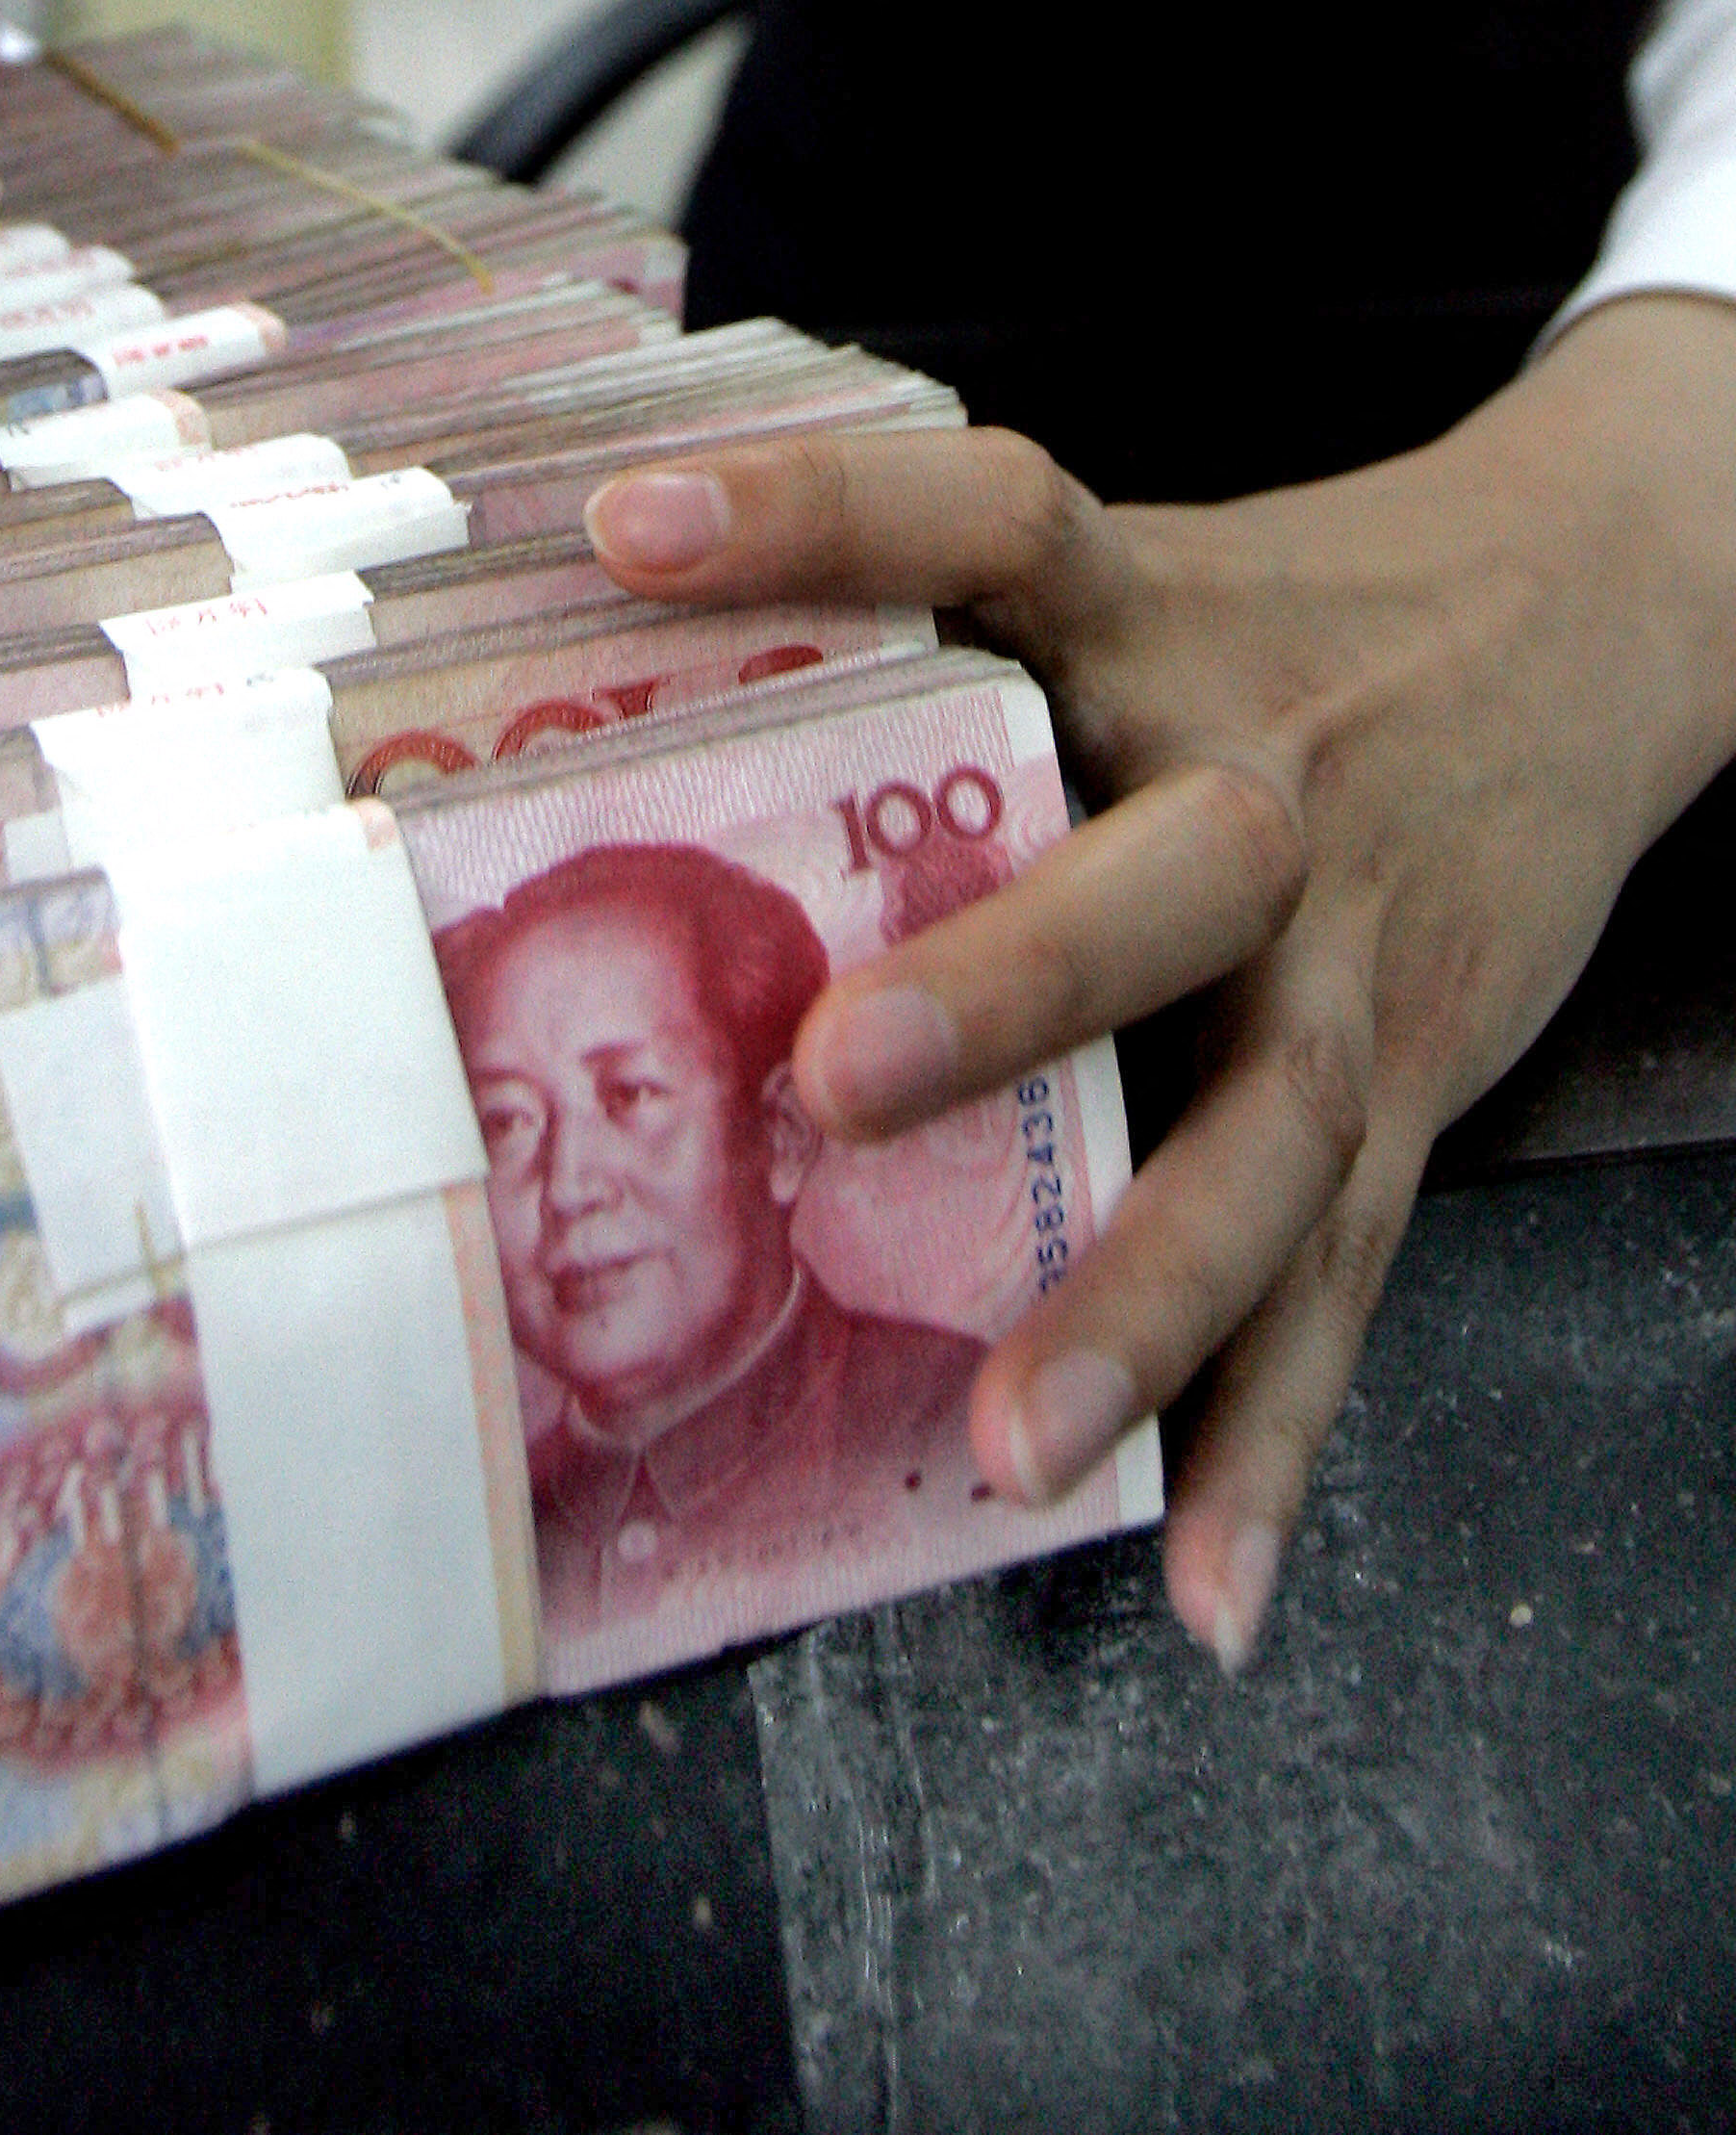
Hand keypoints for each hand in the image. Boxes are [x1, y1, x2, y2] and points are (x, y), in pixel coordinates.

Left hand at [584, 294, 1735, 1667]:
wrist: (1597, 607)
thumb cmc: (1276, 620)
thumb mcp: (1131, 576)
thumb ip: (933, 624)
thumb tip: (592, 622)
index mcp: (1150, 622)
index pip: (989, 523)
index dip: (817, 517)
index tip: (626, 531)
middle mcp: (1258, 783)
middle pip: (1158, 881)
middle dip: (1013, 981)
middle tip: (836, 1075)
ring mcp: (1353, 948)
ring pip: (1269, 1132)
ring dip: (1145, 1298)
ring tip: (1011, 1447)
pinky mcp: (1426, 1076)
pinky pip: (1355, 1277)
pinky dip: (1278, 1439)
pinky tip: (1202, 1592)